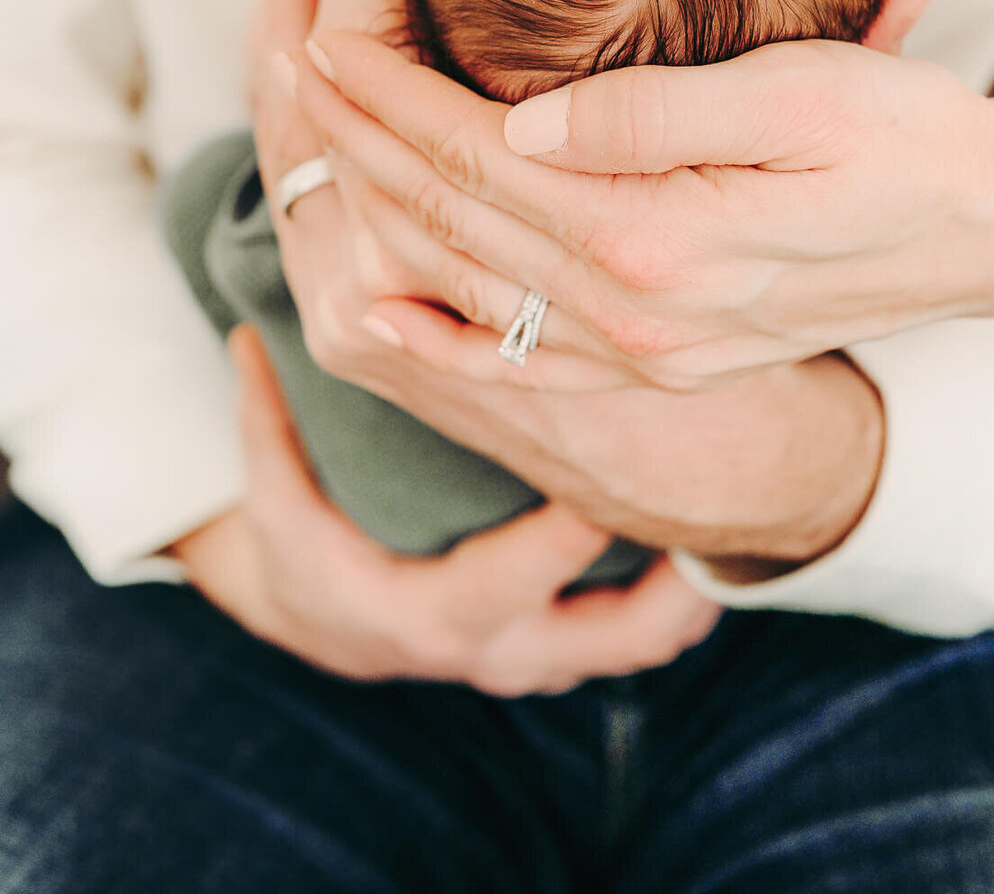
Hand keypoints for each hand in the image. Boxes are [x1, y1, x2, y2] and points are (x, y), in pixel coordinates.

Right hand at [169, 327, 717, 688]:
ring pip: (642, 644)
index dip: (570, 526)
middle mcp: (502, 651)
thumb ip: (267, 423)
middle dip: (674, 576)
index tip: (615, 470)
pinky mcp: (562, 644)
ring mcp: (540, 658)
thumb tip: (248, 337)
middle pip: (614, 637)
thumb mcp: (275, 496)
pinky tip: (709, 527)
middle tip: (722, 502)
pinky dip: (676, 592)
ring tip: (743, 508)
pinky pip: (637, 635)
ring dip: (693, 585)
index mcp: (437, 616)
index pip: (518, 575)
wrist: (319, 623)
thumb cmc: (303, 553)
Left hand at [285, 22, 993, 387]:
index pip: (481, 159)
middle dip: (363, 138)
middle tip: (292, 61)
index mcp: (662, 240)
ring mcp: (648, 351)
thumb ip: (652, 118)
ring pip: (471, 284)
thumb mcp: (799, 96)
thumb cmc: (908, 138)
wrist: (992, 229)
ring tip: (316, 141)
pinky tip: (380, 308)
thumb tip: (523, 122)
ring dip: (383, 209)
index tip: (327, 29)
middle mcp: (639, 317)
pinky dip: (438, 329)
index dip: (394, 94)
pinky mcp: (663, 358)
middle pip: (457, 221)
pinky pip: (520, 354)